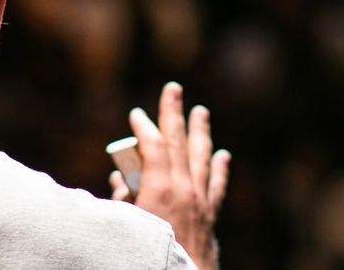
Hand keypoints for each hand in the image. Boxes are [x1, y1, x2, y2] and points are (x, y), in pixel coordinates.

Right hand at [110, 82, 231, 269]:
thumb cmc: (145, 253)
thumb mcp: (125, 224)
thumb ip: (123, 199)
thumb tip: (121, 180)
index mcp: (160, 189)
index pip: (154, 146)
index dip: (144, 127)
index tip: (137, 114)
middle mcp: (184, 189)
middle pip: (180, 143)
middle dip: (174, 114)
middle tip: (173, 89)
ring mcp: (200, 201)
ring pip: (202, 158)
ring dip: (200, 133)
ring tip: (201, 112)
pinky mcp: (210, 216)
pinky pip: (217, 185)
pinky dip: (218, 168)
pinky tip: (222, 155)